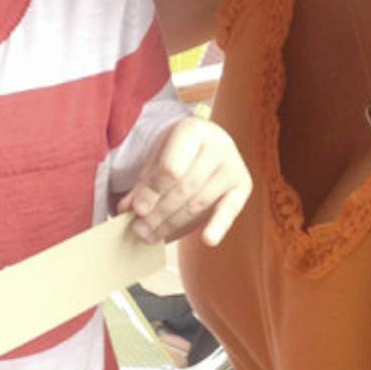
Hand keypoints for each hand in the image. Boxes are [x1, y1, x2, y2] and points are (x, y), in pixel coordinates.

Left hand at [118, 115, 250, 245]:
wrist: (205, 141)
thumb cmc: (177, 151)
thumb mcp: (157, 157)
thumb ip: (144, 182)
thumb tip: (127, 209)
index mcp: (193, 129)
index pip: (171, 169)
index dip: (152, 193)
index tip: (136, 210)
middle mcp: (218, 144)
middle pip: (184, 189)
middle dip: (159, 212)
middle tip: (139, 229)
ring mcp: (233, 165)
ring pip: (199, 203)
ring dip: (173, 223)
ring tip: (151, 235)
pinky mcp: (243, 185)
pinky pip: (230, 210)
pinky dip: (219, 226)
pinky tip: (207, 240)